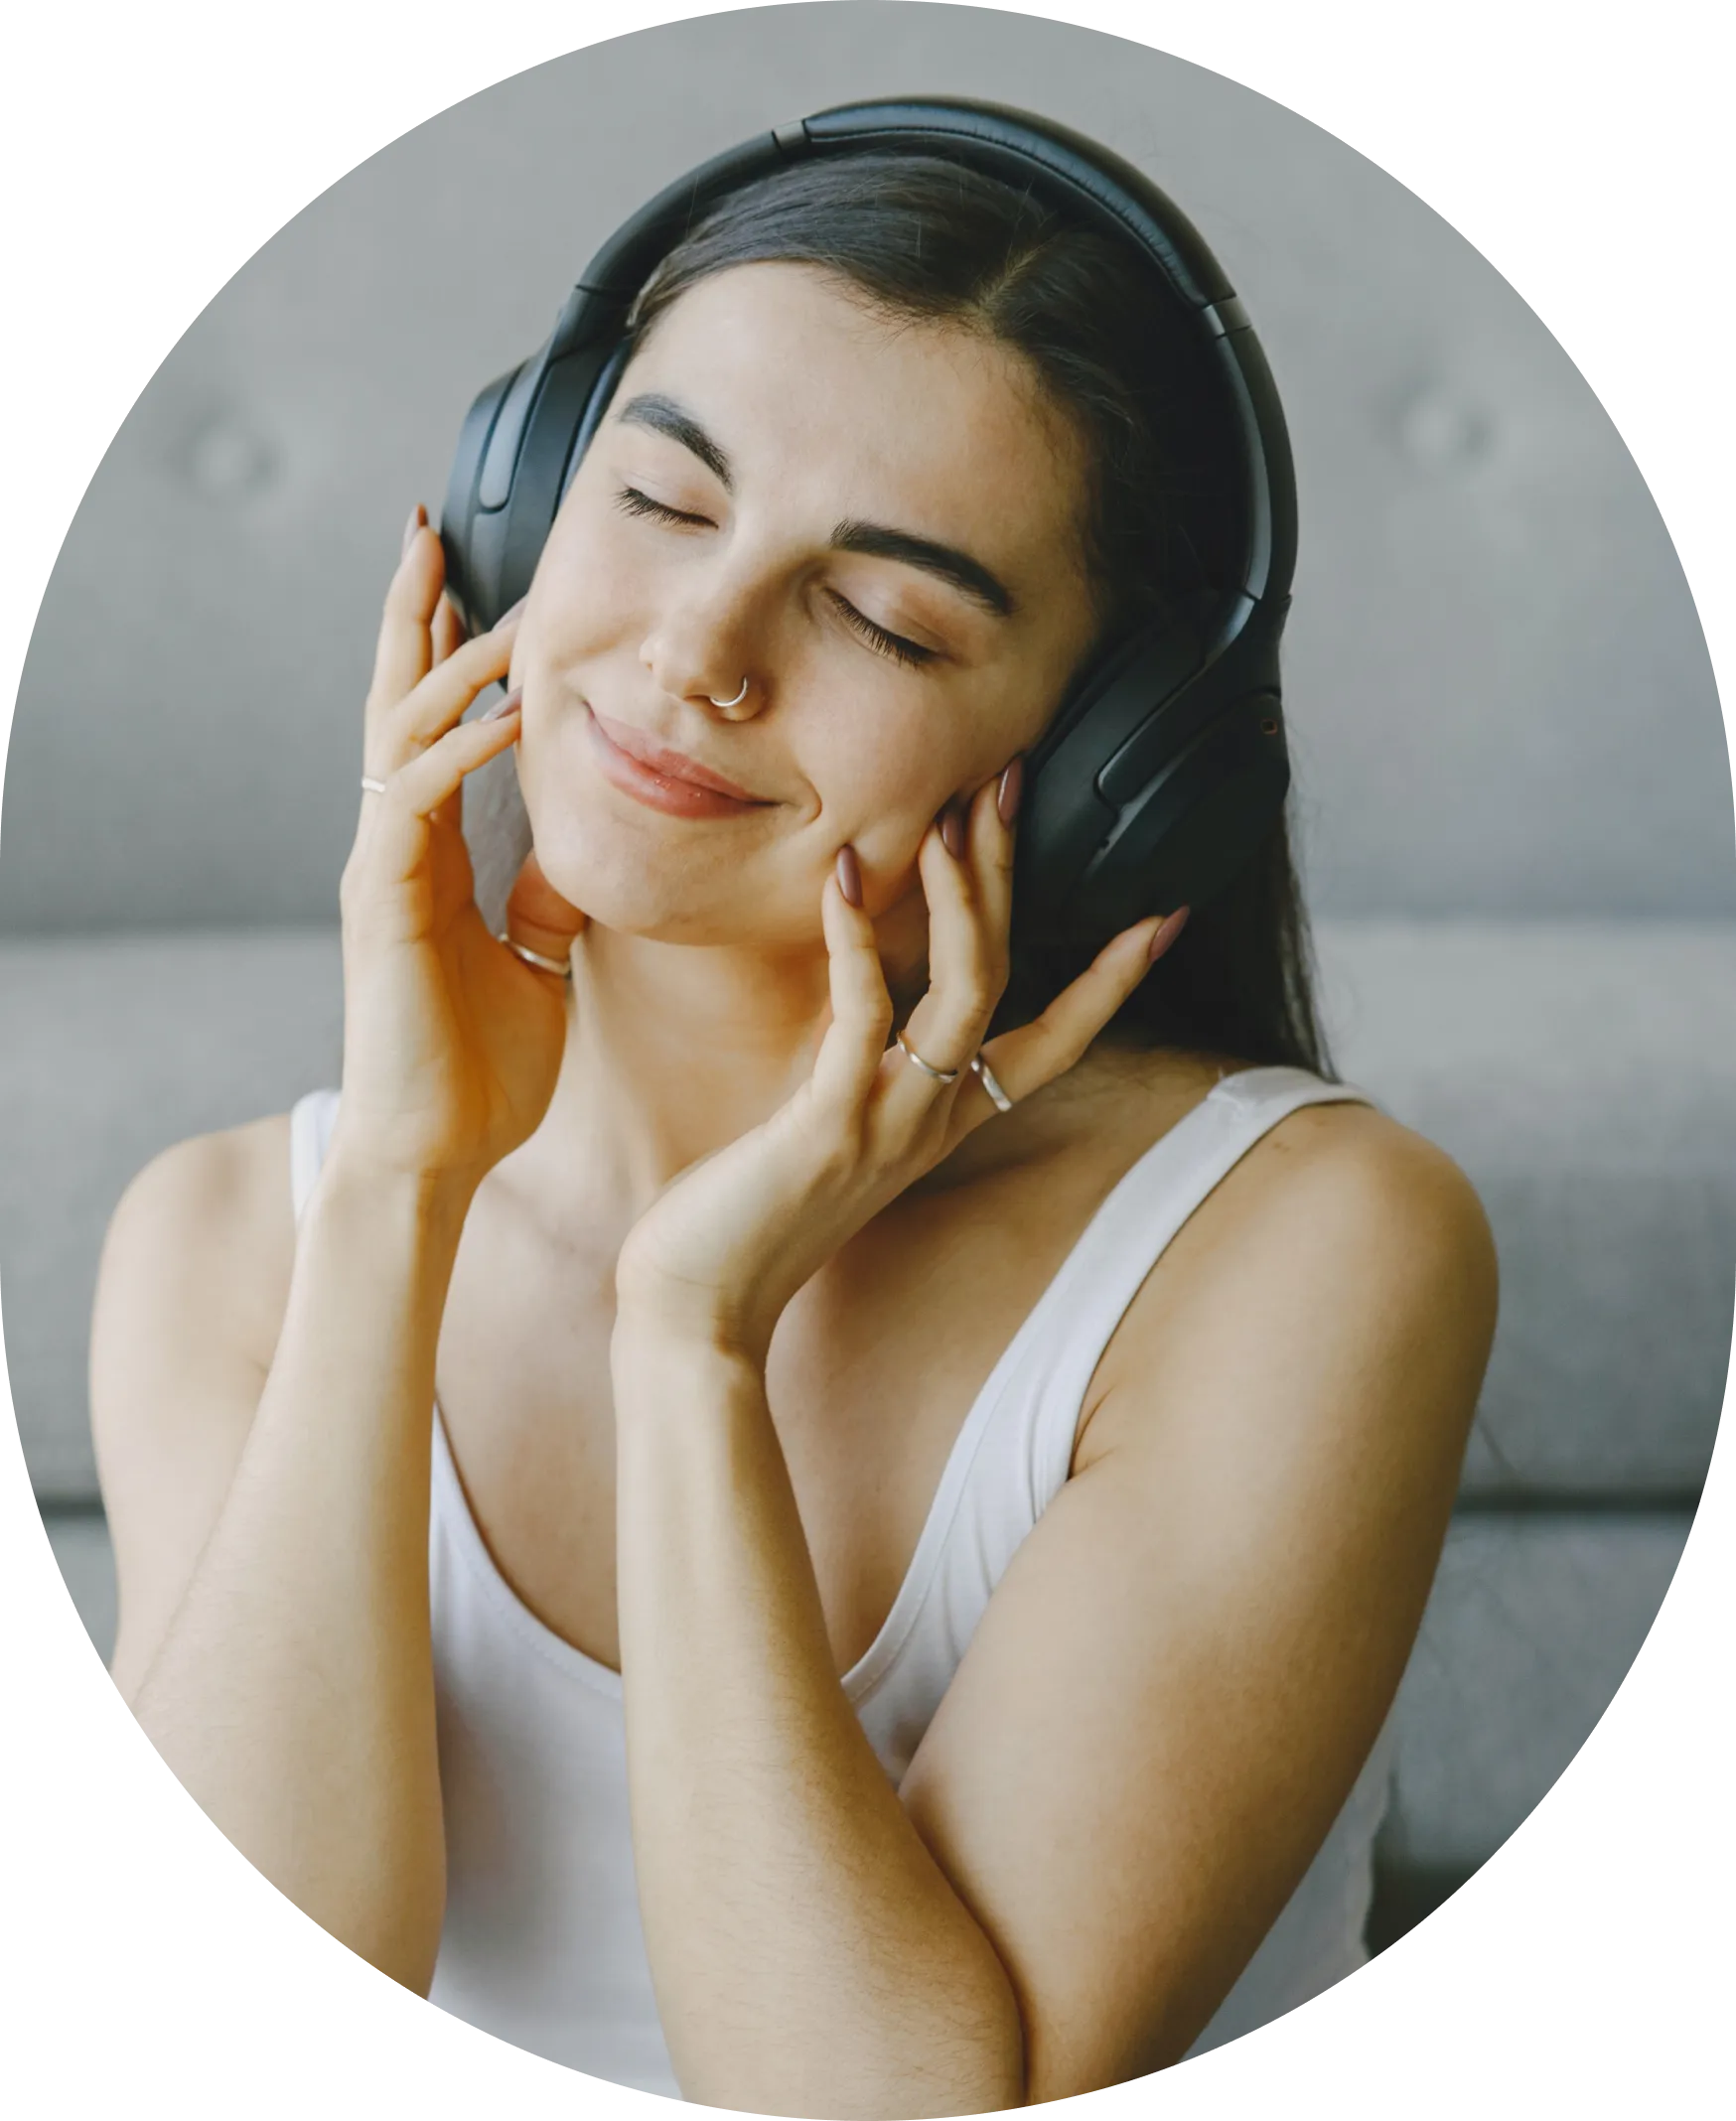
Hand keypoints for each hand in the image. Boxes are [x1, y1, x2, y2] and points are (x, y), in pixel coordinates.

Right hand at [328, 506, 587, 1195]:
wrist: (435, 1154)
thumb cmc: (481, 1073)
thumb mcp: (536, 967)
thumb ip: (548, 905)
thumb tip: (577, 858)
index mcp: (431, 855)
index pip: (436, 728)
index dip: (451, 653)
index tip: (480, 584)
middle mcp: (397, 844)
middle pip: (397, 701)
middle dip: (414, 612)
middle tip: (428, 527)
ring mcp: (382, 867)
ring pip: (398, 730)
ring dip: (446, 659)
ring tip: (493, 598)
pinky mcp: (382, 899)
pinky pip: (413, 798)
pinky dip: (460, 748)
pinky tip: (508, 709)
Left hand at [612, 764, 1189, 1366]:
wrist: (697, 1307)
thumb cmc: (746, 1214)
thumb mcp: (819, 1126)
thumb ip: (851, 1064)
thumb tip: (856, 996)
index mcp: (939, 1118)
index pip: (1053, 1038)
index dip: (1112, 980)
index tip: (1166, 915)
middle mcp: (932, 1116)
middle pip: (1005, 977)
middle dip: (1011, 874)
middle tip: (1008, 780)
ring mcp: (889, 1119)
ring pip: (963, 990)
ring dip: (962, 896)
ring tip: (951, 814)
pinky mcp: (829, 1125)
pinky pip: (862, 1014)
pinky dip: (858, 940)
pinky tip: (847, 878)